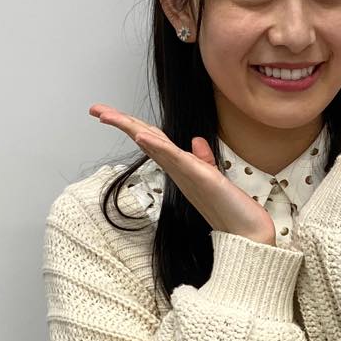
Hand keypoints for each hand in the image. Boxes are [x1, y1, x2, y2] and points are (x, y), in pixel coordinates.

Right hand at [88, 105, 277, 245]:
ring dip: (130, 128)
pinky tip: (142, 135)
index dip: (131, 124)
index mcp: (178, 167)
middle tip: (95, 110)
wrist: (246, 231)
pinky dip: (157, 146)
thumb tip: (195, 141)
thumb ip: (202, 158)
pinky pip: (174, 158)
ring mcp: (185, 173)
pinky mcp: (199, 177)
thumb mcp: (213, 175)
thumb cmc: (230, 207)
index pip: (151, 140)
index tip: (108, 114)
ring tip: (108, 115)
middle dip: (120, 122)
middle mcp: (177, 169)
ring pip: (153, 145)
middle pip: (144, 138)